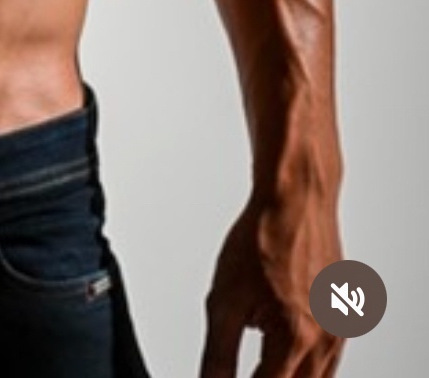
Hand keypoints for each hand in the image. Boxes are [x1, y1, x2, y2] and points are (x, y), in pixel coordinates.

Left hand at [200, 193, 344, 377]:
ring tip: (259, 363)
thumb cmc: (262, 236)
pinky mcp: (342, 320)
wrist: (295, 198)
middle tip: (245, 371)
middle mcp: (325, 341)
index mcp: (295, 339)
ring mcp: (338, 331)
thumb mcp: (223, 300)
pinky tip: (280, 348)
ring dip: (285, 376)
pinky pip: (326, 362)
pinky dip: (301, 364)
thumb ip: (218, 356)